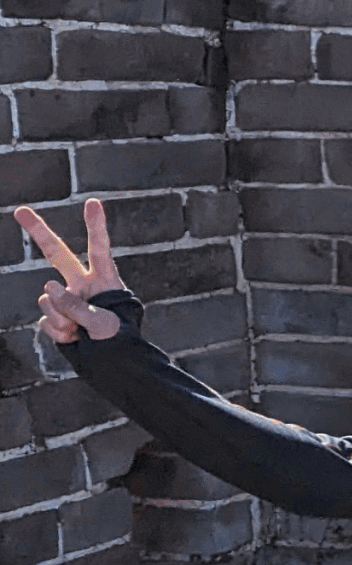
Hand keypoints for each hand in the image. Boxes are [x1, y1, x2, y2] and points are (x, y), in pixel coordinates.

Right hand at [15, 198, 126, 343]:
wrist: (111, 362)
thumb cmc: (117, 339)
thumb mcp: (103, 323)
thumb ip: (75, 305)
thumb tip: (48, 286)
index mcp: (104, 280)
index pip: (99, 249)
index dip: (95, 226)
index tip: (93, 203)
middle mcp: (83, 284)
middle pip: (56, 254)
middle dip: (38, 231)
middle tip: (20, 211)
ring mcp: (66, 299)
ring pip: (49, 300)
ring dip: (62, 319)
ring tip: (81, 332)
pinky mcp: (55, 315)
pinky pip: (47, 321)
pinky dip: (59, 333)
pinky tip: (74, 338)